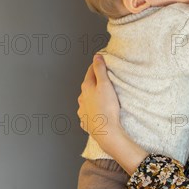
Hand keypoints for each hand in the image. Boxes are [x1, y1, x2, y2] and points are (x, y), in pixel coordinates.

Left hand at [77, 56, 148, 173]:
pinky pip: (88, 112)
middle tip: (105, 79)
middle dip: (95, 81)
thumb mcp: (105, 85)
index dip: (97, 65)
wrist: (105, 131)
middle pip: (88, 85)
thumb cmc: (107, 108)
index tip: (102, 63)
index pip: (90, 71)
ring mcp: (83, 110)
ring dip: (93, 96)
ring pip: (87, 99)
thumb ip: (100, 70)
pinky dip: (92, 110)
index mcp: (86, 87)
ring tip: (103, 97)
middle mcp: (82, 98)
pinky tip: (99, 111)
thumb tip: (96, 57)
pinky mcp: (86, 121)